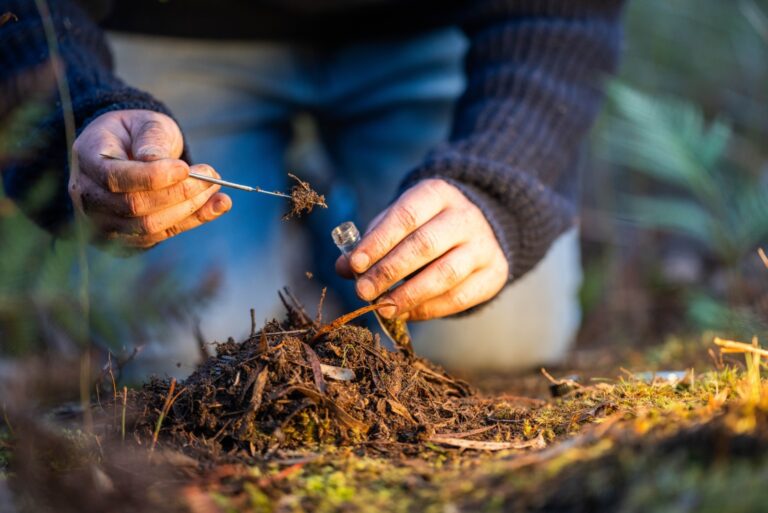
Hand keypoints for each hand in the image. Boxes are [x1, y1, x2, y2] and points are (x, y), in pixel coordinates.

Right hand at [69, 109, 230, 248]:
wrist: (130, 150)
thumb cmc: (138, 133)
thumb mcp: (145, 123)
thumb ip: (152, 138)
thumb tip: (159, 162)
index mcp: (87, 157)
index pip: (114, 177)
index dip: (151, 176)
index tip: (185, 168)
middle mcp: (87, 194)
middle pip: (133, 206)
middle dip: (178, 193)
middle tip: (212, 177)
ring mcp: (103, 221)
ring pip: (148, 227)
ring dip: (189, 210)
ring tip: (217, 191)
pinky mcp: (125, 237)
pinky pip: (160, 236)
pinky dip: (192, 222)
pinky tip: (217, 206)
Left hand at [335, 179, 508, 320]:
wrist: (478, 229)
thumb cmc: (425, 226)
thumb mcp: (398, 222)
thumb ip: (371, 242)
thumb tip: (343, 267)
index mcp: (438, 194)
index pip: (406, 215)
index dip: (379, 241)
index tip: (355, 264)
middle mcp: (465, 216)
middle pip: (425, 245)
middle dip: (389, 271)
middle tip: (363, 291)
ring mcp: (484, 245)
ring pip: (445, 274)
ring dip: (409, 294)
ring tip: (383, 308)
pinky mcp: (495, 272)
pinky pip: (459, 297)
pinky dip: (429, 309)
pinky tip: (406, 313)